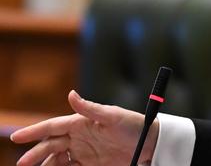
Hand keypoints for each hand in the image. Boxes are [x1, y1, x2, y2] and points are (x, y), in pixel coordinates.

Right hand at [10, 90, 157, 165]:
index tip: (16, 137)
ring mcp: (83, 152)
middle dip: (35, 154)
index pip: (52, 126)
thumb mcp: (113, 115)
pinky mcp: (90, 164)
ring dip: (45, 165)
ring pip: (56, 160)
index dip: (33, 131)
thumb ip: (90, 108)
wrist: (150, 143)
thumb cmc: (133, 125)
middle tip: (22, 164)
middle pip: (50, 146)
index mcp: (81, 122)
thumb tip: (70, 94)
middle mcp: (79, 137)